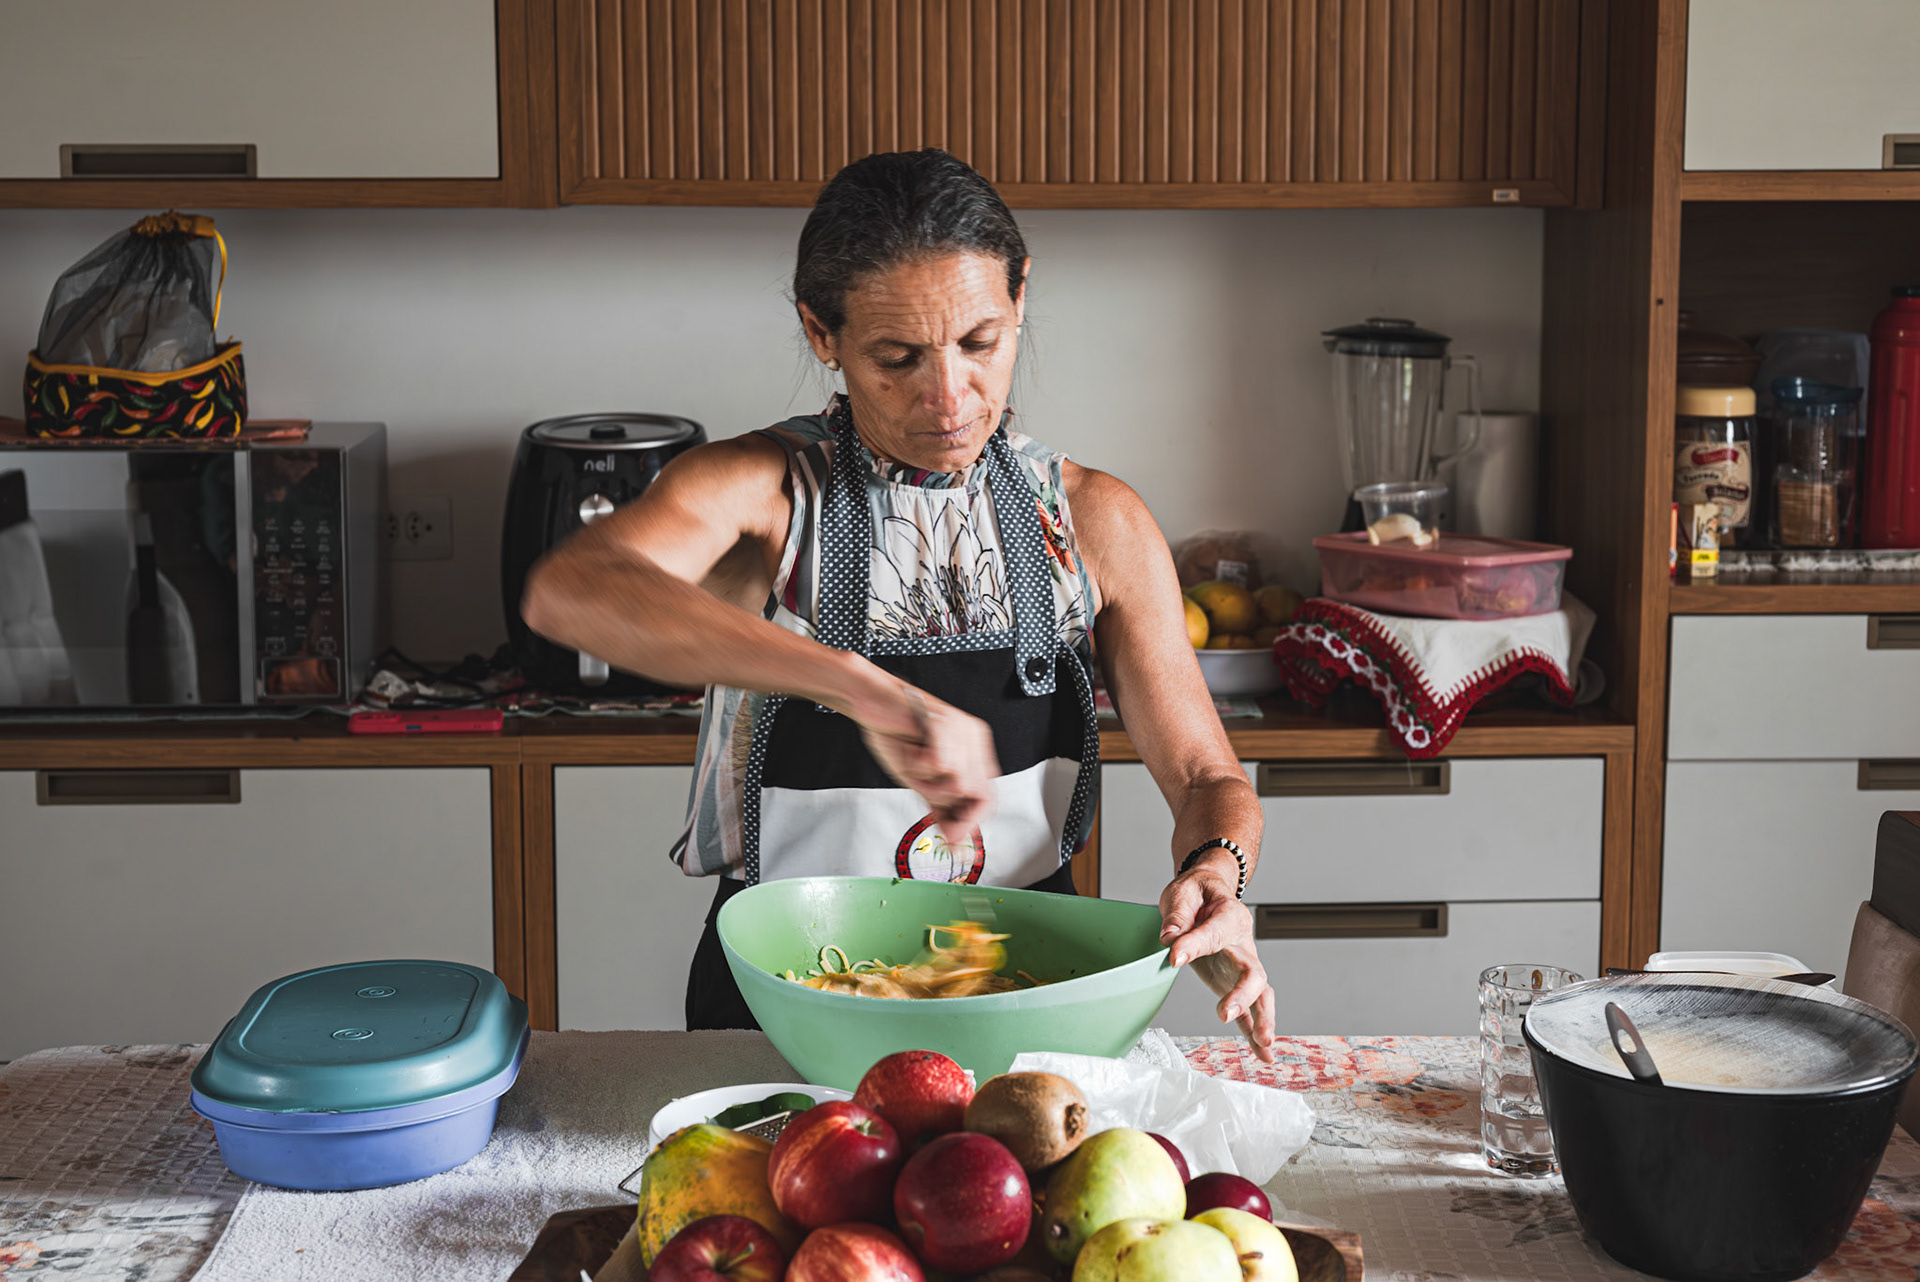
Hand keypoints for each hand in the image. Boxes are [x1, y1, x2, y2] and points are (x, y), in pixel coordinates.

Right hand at [858, 683, 999, 847]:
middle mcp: (975, 738)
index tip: (950, 838)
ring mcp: (964, 729)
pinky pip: (942, 765)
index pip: (987, 798)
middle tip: (922, 792)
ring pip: (959, 784)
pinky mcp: (948, 723)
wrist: (871, 701)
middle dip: (946, 804)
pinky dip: (919, 764)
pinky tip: (911, 748)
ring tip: (913, 762)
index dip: (970, 823)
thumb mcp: (920, 779)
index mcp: (973, 751)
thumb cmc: (894, 734)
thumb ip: (939, 805)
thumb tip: (953, 838)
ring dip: (927, 782)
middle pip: (979, 795)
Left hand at [1158, 853, 1275, 1061]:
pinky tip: (1264, 1055)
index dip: (1195, 945)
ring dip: (1263, 1019)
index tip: (1175, 956)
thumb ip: (1179, 915)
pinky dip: (1256, 1032)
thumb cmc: (1197, 893)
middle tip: (1225, 1014)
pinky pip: (1249, 1010)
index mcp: (1229, 916)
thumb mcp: (1184, 893)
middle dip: (1243, 995)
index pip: (1214, 934)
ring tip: (1265, 1043)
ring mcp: (1242, 966)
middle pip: (1252, 971)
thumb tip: (1170, 938)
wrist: (1210, 892)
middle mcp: (1243, 944)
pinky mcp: (1235, 983)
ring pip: (1260, 993)